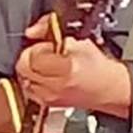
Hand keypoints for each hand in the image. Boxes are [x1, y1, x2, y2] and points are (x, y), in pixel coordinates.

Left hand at [14, 15, 132, 115]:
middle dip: (33, 57)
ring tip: (49, 67)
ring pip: (23, 77)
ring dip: (32, 69)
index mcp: (66, 68)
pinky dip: (34, 81)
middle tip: (48, 55)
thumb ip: (50, 29)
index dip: (39, 46)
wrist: (108, 88)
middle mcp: (55, 86)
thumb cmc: (98, 67)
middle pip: (23, 66)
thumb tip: (32, 30)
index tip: (50, 46)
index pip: (31, 54)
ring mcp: (49, 98)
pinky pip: (28, 88)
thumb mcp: (78, 39)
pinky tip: (47, 77)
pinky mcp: (46, 103)